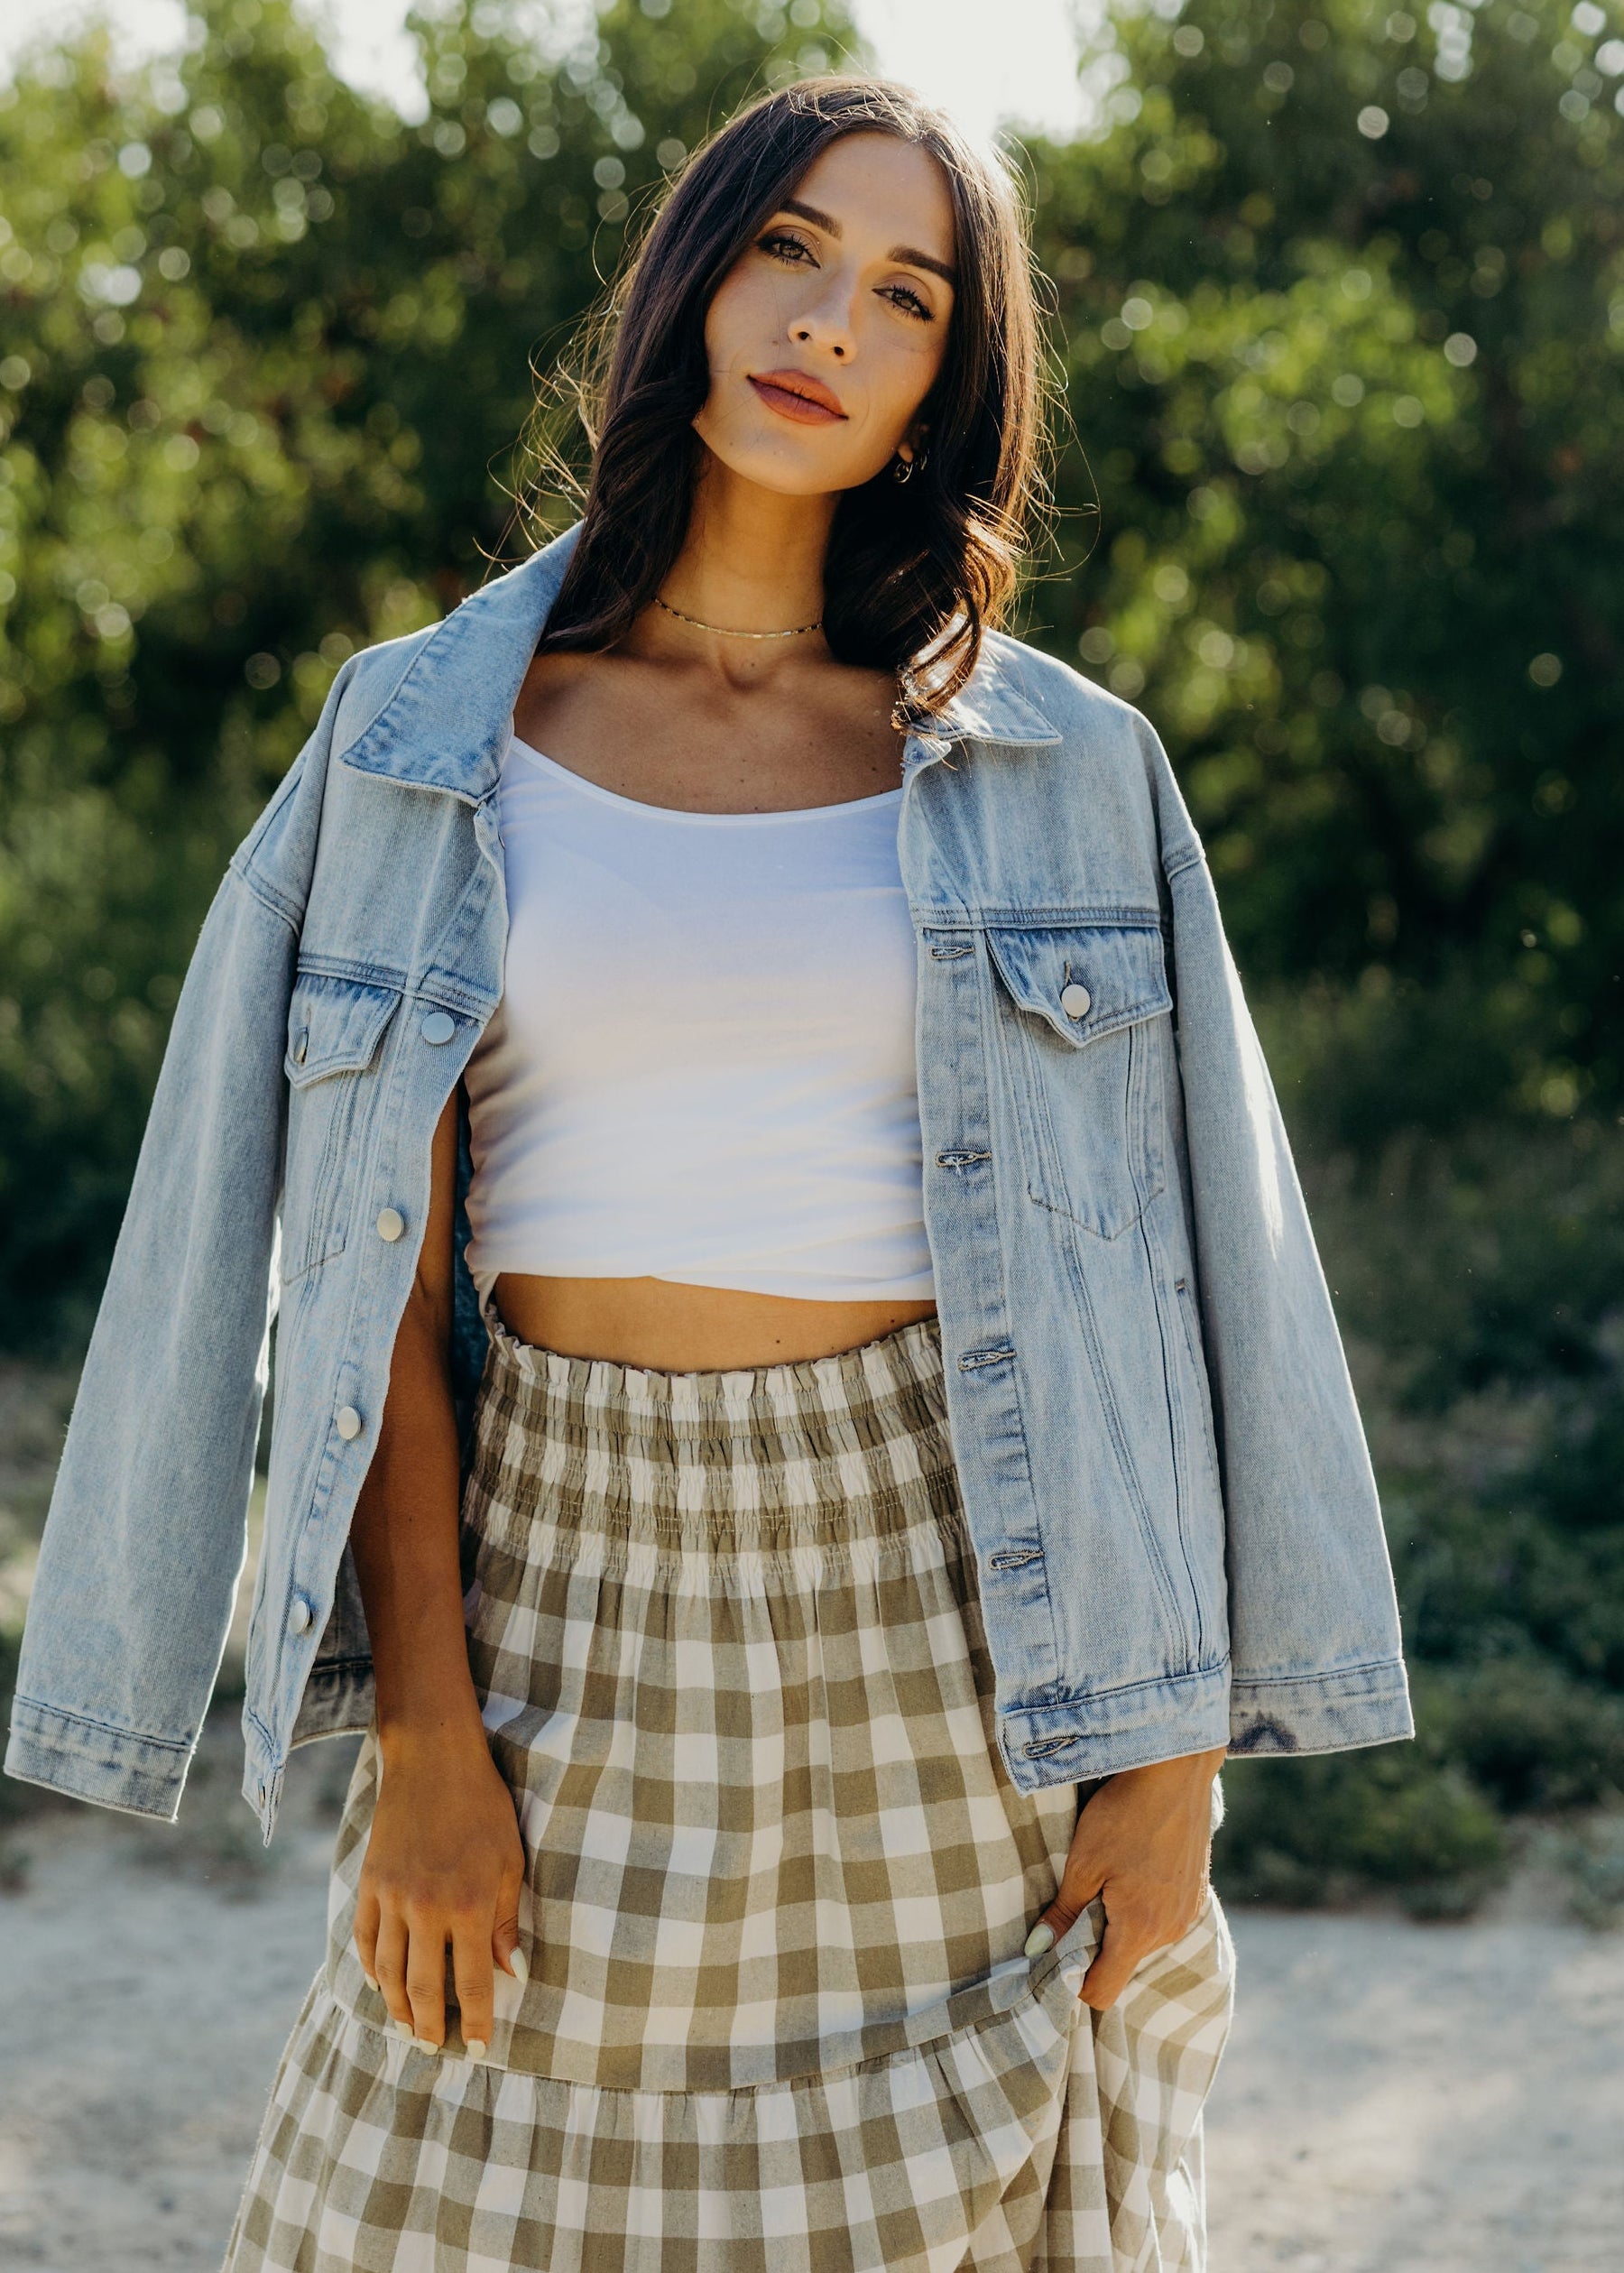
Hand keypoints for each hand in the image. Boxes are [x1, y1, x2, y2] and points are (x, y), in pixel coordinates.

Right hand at [353, 1730, 528, 2056]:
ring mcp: (392, 1898)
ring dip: (397, 2009)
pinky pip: (365, 1942)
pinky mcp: (369, 1885)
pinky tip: (379, 1986)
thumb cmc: (484, 1808)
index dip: (476, 2022)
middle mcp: (427, 1910)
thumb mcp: (511, 1861)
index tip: (478, 2049)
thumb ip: (508, 1921)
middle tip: (435, 2049)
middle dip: (430, 2028)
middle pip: (424, 1990)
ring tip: (407, 2029)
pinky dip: (370, 1970)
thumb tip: (516, 1973)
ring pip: (389, 1974)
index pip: (473, 1984)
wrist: (433, 1760)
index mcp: (470, 1906)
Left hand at [1023, 1746, 1225, 2010]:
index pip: (1104, 1991)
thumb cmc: (1124, 1814)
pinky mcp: (1196, 1891)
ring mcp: (1188, 1911)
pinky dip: (1142, 1906)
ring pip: (1143, 1940)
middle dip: (1095, 1948)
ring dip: (1119, 1924)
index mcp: (1139, 1929)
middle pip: (1123, 1964)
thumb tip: (1036, 1949)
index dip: (1074, 1984)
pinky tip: (1130, 1868)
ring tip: (1103, 1880)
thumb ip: (1063, 1912)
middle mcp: (1170, 1930)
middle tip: (1072, 1908)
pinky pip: (1162, 1917)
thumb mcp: (1083, 1862)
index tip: (1054, 1960)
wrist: (1175, 1769)